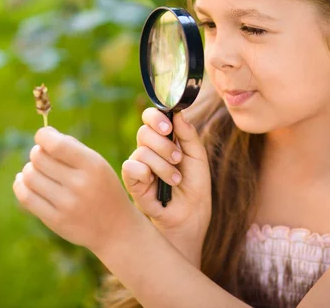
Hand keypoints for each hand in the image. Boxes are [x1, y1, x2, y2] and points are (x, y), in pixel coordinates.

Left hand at [13, 127, 133, 253]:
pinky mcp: (55, 221)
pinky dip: (20, 185)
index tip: (43, 136)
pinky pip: (26, 197)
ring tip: (39, 172)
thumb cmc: (104, 189)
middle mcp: (80, 184)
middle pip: (38, 158)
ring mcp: (67, 204)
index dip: (43, 136)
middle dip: (37, 153)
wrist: (115, 229)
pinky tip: (24, 181)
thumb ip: (73, 148)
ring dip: (30, 169)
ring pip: (29, 176)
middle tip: (44, 158)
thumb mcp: (99, 165)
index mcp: (93, 165)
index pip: (56, 145)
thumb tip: (43, 135)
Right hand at [121, 108, 210, 266]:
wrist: (191, 215)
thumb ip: (188, 134)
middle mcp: (148, 149)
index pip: (151, 118)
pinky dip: (146, 173)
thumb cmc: (194, 185)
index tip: (168, 126)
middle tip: (178, 159)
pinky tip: (158, 184)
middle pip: (144, 132)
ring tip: (175, 180)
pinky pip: (131, 167)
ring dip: (163, 166)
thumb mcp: (197, 157)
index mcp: (164, 139)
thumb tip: (179, 113)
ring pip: (142, 151)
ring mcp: (139, 165)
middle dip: (165, 145)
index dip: (156, 117)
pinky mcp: (132, 182)